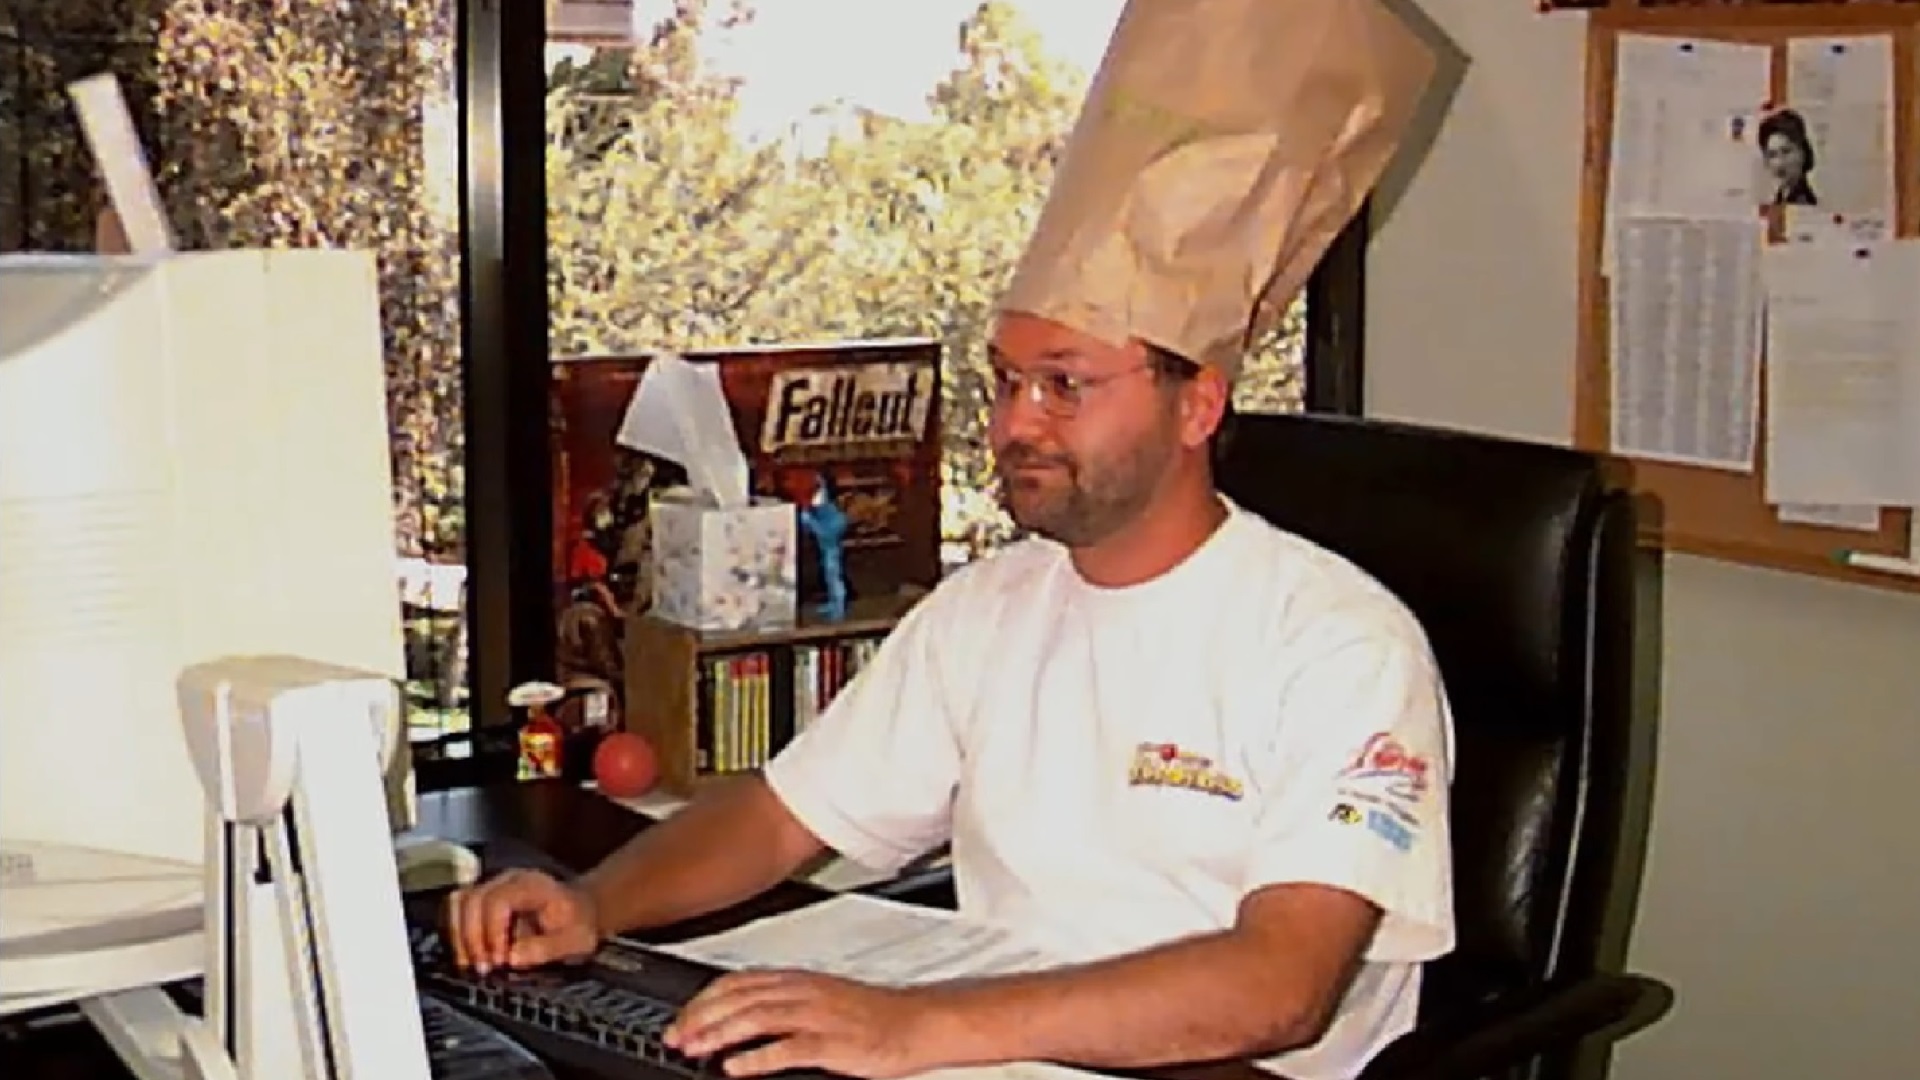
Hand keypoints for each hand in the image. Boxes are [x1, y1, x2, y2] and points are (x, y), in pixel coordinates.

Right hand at [443, 868, 600, 972]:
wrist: (581, 912)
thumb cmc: (578, 926)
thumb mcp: (574, 942)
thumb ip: (545, 949)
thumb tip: (510, 958)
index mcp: (532, 885)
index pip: (498, 901)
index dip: (492, 932)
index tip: (499, 961)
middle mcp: (508, 880)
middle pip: (472, 900)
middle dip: (472, 938)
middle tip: (483, 969)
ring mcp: (493, 886)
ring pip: (458, 902)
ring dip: (459, 936)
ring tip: (471, 965)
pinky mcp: (483, 898)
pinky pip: (458, 910)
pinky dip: (457, 934)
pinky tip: (468, 957)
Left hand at [664, 970, 947, 1078]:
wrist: (917, 1022)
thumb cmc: (870, 1016)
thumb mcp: (819, 999)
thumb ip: (781, 1004)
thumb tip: (739, 1017)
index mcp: (797, 980)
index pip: (737, 982)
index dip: (703, 1000)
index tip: (680, 1020)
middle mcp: (803, 992)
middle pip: (740, 998)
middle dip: (702, 1018)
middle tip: (677, 1038)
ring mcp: (819, 1015)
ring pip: (758, 1017)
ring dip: (721, 1034)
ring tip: (696, 1050)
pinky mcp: (835, 1042)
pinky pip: (790, 1048)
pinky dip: (758, 1057)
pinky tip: (736, 1068)